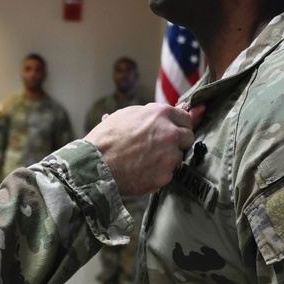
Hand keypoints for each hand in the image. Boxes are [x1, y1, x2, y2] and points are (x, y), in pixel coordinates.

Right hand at [84, 103, 202, 195]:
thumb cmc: (106, 138)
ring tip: (145, 159)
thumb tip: (179, 108)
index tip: (172, 130)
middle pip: (188, 137)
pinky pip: (169, 173)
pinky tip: (143, 171)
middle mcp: (170, 132)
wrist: (95, 165)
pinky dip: (159, 173)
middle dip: (178, 142)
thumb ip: (152, 114)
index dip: (179, 125)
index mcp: (161, 113)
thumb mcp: (127, 115)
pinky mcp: (166, 175)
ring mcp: (170, 155)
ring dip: (168, 158)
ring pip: (179, 156)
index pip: (186, 118)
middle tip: (159, 147)